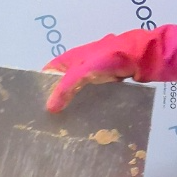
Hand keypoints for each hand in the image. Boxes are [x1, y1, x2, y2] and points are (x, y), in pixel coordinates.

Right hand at [44, 29, 158, 112]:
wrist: (139, 56)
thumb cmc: (106, 59)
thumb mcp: (81, 73)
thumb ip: (65, 89)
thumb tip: (49, 109)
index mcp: (68, 58)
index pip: (48, 72)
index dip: (41, 86)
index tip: (37, 104)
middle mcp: (78, 64)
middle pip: (62, 82)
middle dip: (57, 96)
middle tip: (51, 117)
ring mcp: (92, 72)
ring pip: (77, 88)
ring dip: (73, 101)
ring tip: (66, 120)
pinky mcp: (105, 80)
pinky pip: (91, 93)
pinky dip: (87, 101)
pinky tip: (86, 115)